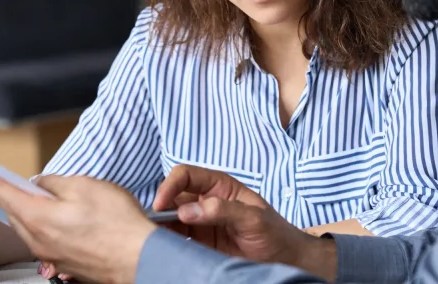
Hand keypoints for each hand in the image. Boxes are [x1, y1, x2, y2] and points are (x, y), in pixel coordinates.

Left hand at [0, 170, 156, 283]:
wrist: (138, 257)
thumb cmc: (115, 221)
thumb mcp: (85, 185)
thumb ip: (55, 182)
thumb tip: (41, 185)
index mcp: (38, 217)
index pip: (4, 195)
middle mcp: (38, 240)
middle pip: (17, 213)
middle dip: (17, 197)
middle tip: (25, 184)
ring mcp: (51, 255)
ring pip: (32, 228)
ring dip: (36, 213)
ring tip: (58, 201)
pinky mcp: (65, 263)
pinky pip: (48, 241)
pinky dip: (51, 227)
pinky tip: (73, 221)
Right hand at [153, 164, 336, 280]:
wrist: (285, 260)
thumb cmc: (274, 233)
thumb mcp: (253, 218)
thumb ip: (222, 210)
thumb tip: (186, 210)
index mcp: (219, 185)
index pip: (186, 175)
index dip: (170, 185)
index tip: (161, 204)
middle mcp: (206, 200)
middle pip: (173, 197)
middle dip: (160, 208)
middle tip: (152, 227)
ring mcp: (201, 222)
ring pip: (171, 219)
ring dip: (160, 226)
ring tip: (154, 239)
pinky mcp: (199, 243)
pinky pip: (176, 238)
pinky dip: (166, 241)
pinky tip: (162, 248)